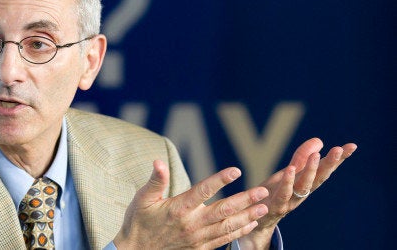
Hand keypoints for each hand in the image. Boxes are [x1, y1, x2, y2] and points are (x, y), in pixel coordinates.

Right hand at [114, 160, 269, 249]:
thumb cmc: (139, 223)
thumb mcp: (142, 199)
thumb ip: (155, 181)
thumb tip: (158, 161)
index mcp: (178, 208)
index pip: (203, 191)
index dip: (220, 179)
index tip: (236, 170)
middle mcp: (191, 224)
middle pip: (223, 210)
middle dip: (245, 200)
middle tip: (263, 191)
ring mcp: (197, 238)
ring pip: (228, 226)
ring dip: (248, 216)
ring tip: (264, 207)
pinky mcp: (200, 249)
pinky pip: (224, 240)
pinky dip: (239, 231)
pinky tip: (251, 223)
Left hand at [239, 138, 356, 248]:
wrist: (258, 218)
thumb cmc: (276, 194)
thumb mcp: (289, 173)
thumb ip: (302, 157)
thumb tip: (320, 141)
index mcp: (308, 183)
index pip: (325, 169)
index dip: (339, 159)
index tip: (352, 146)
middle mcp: (303, 192)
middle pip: (319, 177)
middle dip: (329, 163)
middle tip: (338, 149)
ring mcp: (291, 200)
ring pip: (304, 186)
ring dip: (311, 171)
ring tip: (316, 155)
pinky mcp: (276, 206)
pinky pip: (283, 194)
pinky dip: (287, 182)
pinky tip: (290, 169)